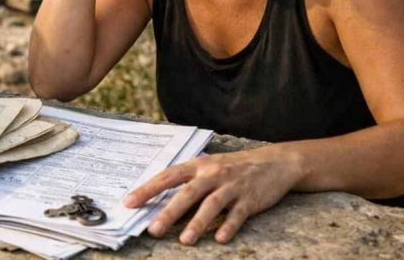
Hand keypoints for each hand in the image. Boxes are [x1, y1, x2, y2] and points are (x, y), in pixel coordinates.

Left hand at [123, 146, 304, 244]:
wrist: (274, 162)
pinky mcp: (250, 199)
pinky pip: (238, 214)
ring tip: (185, 240)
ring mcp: (232, 186)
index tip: (129, 202)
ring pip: (211, 205)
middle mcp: (212, 174)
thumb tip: (158, 197)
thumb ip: (187, 180)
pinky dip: (228, 226)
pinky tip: (219, 239)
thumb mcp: (208, 167)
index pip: (167, 176)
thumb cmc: (233, 167)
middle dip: (169, 212)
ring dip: (197, 223)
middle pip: (187, 193)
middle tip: (153, 229)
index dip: (148, 189)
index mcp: (198, 165)